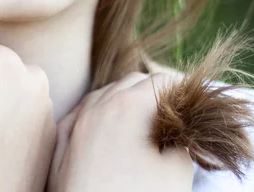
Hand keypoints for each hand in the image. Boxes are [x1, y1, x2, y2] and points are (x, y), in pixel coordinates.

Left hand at [47, 72, 193, 191]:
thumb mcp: (176, 172)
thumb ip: (180, 140)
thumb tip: (176, 131)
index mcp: (129, 106)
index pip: (161, 81)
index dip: (180, 91)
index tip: (191, 105)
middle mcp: (99, 105)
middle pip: (131, 82)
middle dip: (152, 92)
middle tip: (171, 115)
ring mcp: (77, 122)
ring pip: (103, 94)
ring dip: (124, 100)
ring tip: (141, 123)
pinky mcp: (62, 143)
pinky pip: (82, 114)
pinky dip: (99, 114)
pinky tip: (107, 128)